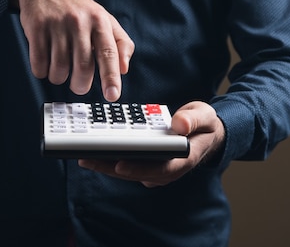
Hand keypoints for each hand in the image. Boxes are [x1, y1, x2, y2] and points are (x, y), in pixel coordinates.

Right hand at [14, 0, 134, 101]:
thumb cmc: (77, 8)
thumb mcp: (103, 19)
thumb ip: (119, 43)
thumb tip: (123, 69)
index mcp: (100, 21)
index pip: (109, 53)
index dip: (111, 77)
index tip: (112, 95)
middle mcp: (79, 22)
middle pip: (83, 67)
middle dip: (80, 85)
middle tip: (78, 85)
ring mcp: (57, 24)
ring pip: (59, 69)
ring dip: (58, 77)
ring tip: (60, 70)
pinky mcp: (37, 28)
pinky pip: (39, 64)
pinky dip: (42, 71)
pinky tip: (45, 63)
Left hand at [78, 101, 225, 186]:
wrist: (206, 134)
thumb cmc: (204, 125)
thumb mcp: (204, 116)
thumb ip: (193, 120)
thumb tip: (180, 124)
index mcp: (182, 159)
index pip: (158, 169)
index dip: (138, 169)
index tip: (119, 165)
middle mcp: (167, 169)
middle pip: (135, 173)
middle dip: (110, 167)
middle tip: (86, 158)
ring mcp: (156, 169)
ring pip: (128, 171)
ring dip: (105, 165)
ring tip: (83, 156)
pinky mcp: (148, 164)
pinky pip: (127, 163)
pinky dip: (110, 158)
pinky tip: (94, 151)